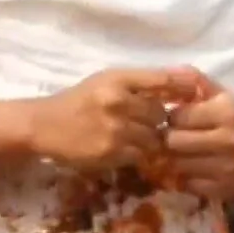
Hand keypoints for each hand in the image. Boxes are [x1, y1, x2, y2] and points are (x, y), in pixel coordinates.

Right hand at [28, 68, 200, 172]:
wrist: (43, 125)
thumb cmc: (78, 100)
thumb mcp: (106, 82)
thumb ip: (144, 82)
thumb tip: (190, 77)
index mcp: (117, 79)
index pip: (163, 81)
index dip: (182, 90)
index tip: (189, 97)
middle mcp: (117, 101)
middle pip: (160, 114)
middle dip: (154, 120)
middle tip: (140, 122)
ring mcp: (115, 128)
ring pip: (154, 137)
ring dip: (146, 139)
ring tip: (130, 137)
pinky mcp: (111, 152)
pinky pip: (140, 155)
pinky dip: (135, 154)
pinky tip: (119, 148)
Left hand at [164, 73, 233, 199]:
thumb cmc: (233, 117)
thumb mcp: (218, 94)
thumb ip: (190, 81)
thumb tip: (162, 76)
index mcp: (228, 112)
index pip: (176, 116)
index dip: (170, 117)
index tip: (174, 118)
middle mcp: (231, 140)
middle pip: (172, 142)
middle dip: (167, 138)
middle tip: (171, 136)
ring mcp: (229, 168)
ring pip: (175, 165)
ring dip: (170, 158)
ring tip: (178, 151)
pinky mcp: (224, 189)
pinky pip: (185, 184)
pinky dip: (181, 176)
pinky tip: (187, 167)